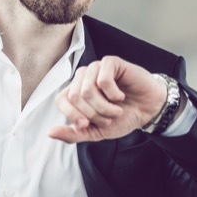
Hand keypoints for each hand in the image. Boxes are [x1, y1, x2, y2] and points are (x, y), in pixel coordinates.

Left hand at [49, 56, 167, 143]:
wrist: (147, 110)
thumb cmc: (122, 118)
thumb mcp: (95, 132)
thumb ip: (73, 134)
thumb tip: (50, 133)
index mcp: (75, 92)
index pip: (61, 100)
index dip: (73, 115)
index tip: (88, 124)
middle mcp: (82, 78)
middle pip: (75, 96)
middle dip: (93, 113)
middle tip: (108, 118)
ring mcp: (96, 69)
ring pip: (87, 89)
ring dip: (104, 107)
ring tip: (116, 110)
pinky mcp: (110, 63)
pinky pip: (103, 80)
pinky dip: (113, 94)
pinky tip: (120, 96)